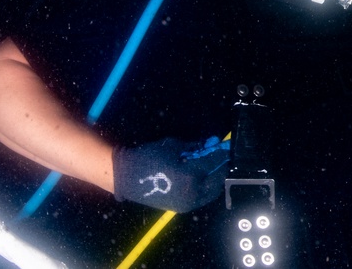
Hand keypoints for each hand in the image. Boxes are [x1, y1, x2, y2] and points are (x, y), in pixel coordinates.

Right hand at [113, 136, 229, 212]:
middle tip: (222, 156)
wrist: (125, 178)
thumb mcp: (173, 146)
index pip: (214, 162)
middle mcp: (192, 193)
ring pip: (212, 191)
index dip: (222, 152)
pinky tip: (202, 177)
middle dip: (221, 167)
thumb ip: (195, 146)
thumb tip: (211, 143)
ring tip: (212, 166)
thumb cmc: (148, 157)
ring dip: (215, 178)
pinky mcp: (182, 208)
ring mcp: (187, 203)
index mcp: (190, 176)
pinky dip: (206, 187)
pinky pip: (201, 198)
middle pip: (218, 179)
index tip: (227, 145)